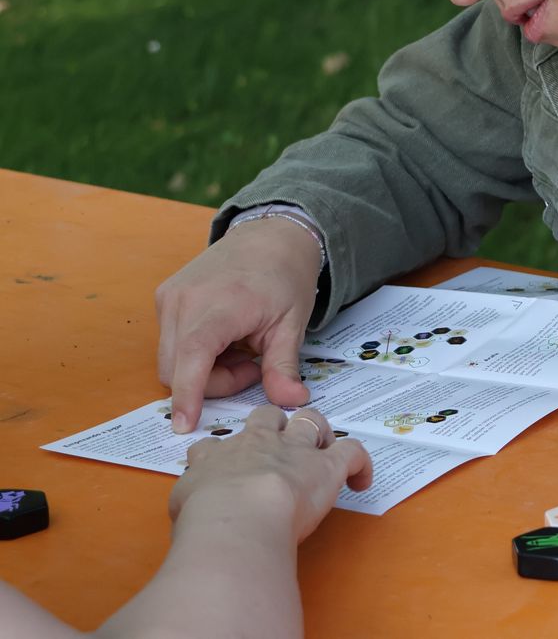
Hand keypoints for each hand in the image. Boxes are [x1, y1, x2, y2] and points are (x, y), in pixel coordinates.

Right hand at [155, 218, 322, 432]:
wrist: (271, 234)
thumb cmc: (285, 275)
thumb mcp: (291, 323)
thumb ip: (284, 366)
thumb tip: (291, 401)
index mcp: (219, 304)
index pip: (191, 357)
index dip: (187, 394)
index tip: (185, 424)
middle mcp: (184, 300)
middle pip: (177, 368)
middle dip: (212, 382)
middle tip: (252, 367)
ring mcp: (169, 297)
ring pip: (171, 359)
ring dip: (204, 368)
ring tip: (241, 348)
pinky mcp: (165, 297)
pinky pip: (171, 342)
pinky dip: (196, 352)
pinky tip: (226, 337)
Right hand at [170, 406, 373, 543]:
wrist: (237, 515)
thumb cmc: (203, 516)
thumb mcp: (181, 504)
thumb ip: (189, 498)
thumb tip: (191, 509)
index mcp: (219, 456)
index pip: (217, 444)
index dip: (224, 452)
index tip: (224, 465)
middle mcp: (258, 444)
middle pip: (267, 417)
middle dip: (274, 426)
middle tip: (279, 446)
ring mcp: (295, 450)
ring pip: (311, 422)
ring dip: (317, 433)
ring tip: (322, 452)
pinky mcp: (328, 465)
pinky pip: (352, 452)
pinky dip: (360, 464)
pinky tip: (360, 480)